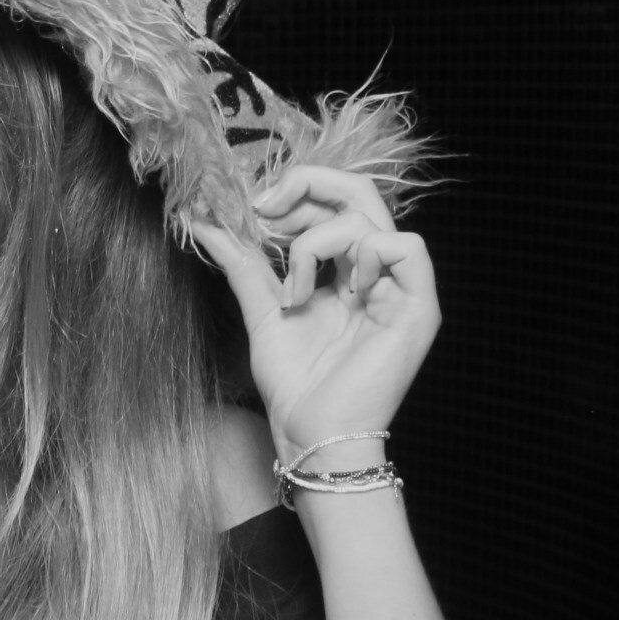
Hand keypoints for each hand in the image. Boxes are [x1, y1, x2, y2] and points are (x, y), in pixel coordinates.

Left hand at [192, 167, 440, 460]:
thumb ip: (241, 261)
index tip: (252, 207)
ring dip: (315, 243)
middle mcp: (376, 272)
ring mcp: (399, 289)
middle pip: (360, 192)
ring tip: (294, 290)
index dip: (295, 189)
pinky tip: (339, 289)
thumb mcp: (261, 308)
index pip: (334, 200)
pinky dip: (364, 254)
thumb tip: (202, 218)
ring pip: (369, 217)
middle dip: (307, 186)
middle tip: (264, 210)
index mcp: (345, 269)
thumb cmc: (295, 383)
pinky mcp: (416, 308)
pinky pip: (408, 248)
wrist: (309, 433)